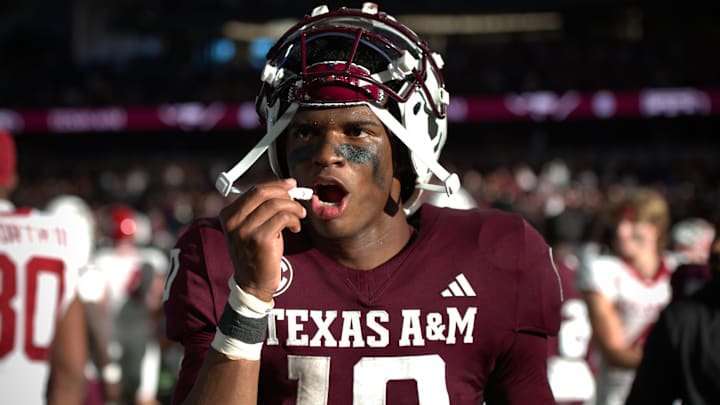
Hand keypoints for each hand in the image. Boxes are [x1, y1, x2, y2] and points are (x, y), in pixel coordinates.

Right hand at [219, 178, 305, 301]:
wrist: (253, 283)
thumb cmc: (257, 253)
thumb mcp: (253, 227)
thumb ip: (262, 207)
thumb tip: (286, 187)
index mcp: (228, 215)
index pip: (254, 190)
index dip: (276, 185)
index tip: (291, 184)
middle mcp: (233, 222)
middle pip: (264, 193)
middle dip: (286, 194)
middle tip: (298, 201)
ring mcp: (244, 231)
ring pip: (276, 205)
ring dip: (294, 208)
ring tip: (299, 217)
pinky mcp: (259, 240)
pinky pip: (283, 218)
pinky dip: (294, 219)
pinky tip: (295, 228)